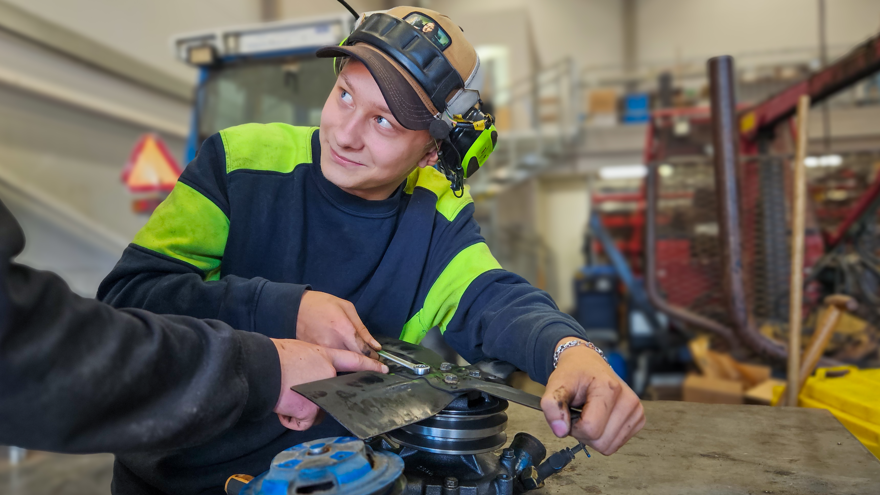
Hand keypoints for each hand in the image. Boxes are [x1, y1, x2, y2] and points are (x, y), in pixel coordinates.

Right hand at [272, 338, 388, 429]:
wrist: (261, 368)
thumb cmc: (274, 357)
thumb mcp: (300, 349)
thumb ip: (313, 361)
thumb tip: (312, 373)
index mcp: (325, 356)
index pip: (353, 360)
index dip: (369, 366)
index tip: (383, 371)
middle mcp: (327, 374)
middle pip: (335, 392)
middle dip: (321, 396)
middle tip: (300, 390)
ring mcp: (321, 394)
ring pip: (318, 410)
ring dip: (304, 409)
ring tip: (287, 396)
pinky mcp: (311, 410)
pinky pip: (304, 422)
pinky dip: (293, 420)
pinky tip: (284, 408)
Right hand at [296, 291, 381, 357]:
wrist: (294, 308)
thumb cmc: (321, 304)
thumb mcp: (347, 308)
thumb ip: (362, 329)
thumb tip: (375, 345)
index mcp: (343, 330)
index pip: (364, 351)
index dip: (373, 358)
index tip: (378, 359)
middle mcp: (334, 344)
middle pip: (355, 362)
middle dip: (364, 363)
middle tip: (368, 359)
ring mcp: (323, 351)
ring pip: (343, 365)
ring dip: (351, 363)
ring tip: (353, 356)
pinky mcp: (315, 355)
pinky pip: (331, 362)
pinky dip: (337, 362)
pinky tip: (338, 356)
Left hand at [540, 338, 644, 454]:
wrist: (587, 364)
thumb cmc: (574, 374)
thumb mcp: (555, 384)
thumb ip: (551, 406)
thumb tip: (560, 431)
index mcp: (609, 388)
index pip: (590, 429)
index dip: (573, 426)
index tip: (571, 410)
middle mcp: (629, 400)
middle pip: (601, 442)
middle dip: (583, 433)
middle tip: (579, 412)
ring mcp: (636, 411)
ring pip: (609, 446)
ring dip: (593, 436)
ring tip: (589, 414)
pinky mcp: (638, 419)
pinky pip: (616, 444)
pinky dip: (603, 436)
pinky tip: (600, 418)